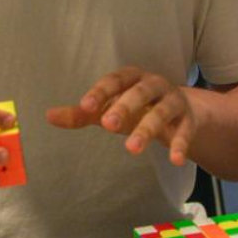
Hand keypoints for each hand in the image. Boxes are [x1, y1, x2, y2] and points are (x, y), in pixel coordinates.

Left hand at [46, 66, 197, 165]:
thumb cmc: (137, 107)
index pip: (114, 80)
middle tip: (108, 124)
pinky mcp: (189, 120)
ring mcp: (173, 100)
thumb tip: (48, 116)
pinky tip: (175, 160)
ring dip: (147, 129)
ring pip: (161, 112)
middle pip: (139, 92)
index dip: (100, 91)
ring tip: (132, 149)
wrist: (182, 110)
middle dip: (124, 106)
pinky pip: (185, 131)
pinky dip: (180, 144)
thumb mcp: (109, 108)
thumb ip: (82, 113)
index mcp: (131, 77)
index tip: (85, 105)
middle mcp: (153, 84)